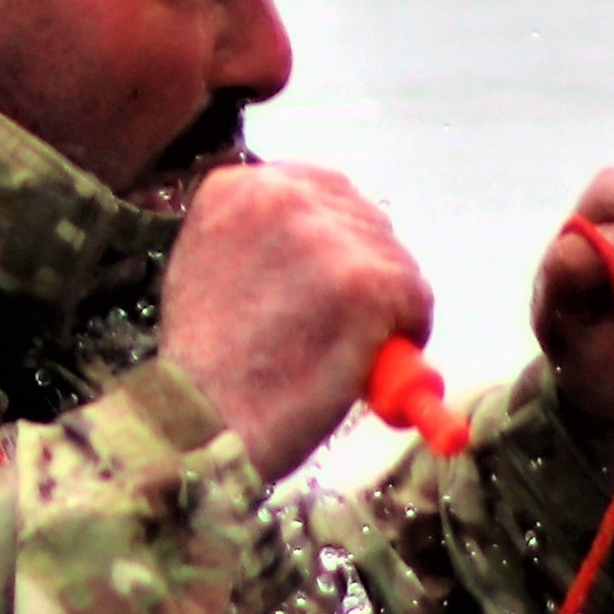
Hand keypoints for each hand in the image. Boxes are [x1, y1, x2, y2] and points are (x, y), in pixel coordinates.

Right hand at [157, 163, 433, 479]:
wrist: (198, 425)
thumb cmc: (201, 370)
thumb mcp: (207, 272)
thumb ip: (260, 244)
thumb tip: (324, 250)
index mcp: (236, 188)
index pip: (319, 189)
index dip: (335, 239)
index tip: (333, 279)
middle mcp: (281, 197)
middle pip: (363, 218)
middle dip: (364, 272)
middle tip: (337, 327)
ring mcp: (327, 238)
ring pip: (393, 260)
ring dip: (382, 309)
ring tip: (334, 354)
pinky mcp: (366, 282)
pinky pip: (415, 299)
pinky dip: (404, 335)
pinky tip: (360, 364)